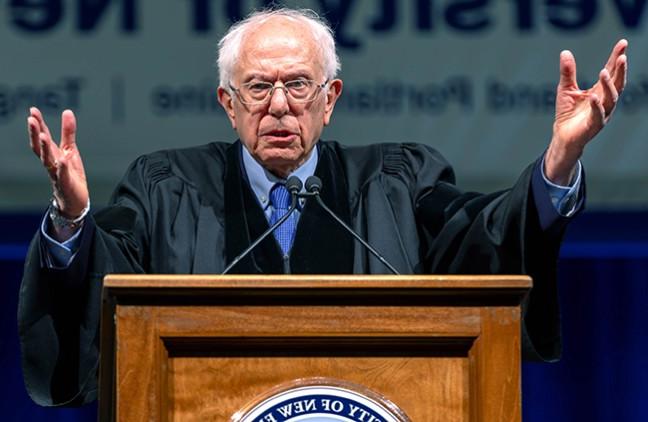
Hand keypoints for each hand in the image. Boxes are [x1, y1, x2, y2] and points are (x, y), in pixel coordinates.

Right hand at [27, 107, 88, 219]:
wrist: (74, 199)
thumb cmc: (70, 173)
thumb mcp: (70, 150)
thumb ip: (68, 132)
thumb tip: (67, 112)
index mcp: (52, 153)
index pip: (42, 136)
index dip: (38, 123)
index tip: (33, 110)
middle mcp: (51, 162)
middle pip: (40, 147)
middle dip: (35, 134)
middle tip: (31, 120)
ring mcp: (56, 173)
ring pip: (48, 160)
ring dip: (45, 148)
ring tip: (44, 135)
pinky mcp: (65, 183)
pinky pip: (62, 175)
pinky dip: (62, 167)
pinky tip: (62, 159)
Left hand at [545, 39, 627, 184]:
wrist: (562, 136)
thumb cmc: (567, 112)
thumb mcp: (565, 88)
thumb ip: (568, 72)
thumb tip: (565, 52)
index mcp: (600, 90)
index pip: (612, 71)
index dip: (617, 57)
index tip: (623, 43)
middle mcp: (605, 100)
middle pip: (617, 83)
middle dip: (620, 70)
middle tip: (622, 56)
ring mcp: (602, 113)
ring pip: (611, 98)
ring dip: (609, 85)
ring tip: (604, 72)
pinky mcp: (594, 125)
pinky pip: (598, 114)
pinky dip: (597, 105)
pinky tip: (594, 96)